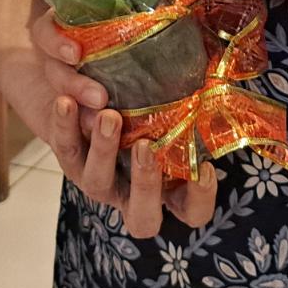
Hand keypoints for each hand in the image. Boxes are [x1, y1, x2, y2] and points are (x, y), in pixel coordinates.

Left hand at [29, 9, 218, 238]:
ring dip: (105, 151)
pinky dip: (65, 125)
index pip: (192, 211)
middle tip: (146, 147)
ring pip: (97, 182)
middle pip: (143, 218)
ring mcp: (98, 180)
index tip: (205, 167)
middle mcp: (132, 193)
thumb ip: (197, 93)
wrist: (93, 83)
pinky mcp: (69, 157)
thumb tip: (222, 69)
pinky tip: (67, 100)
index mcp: (168, 185)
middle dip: (145, 185)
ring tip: (109, 115)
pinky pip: (64, 148)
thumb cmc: (150, 93)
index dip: (200, 197)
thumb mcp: (175, 95)